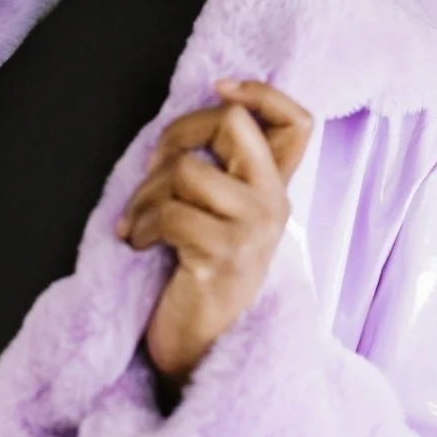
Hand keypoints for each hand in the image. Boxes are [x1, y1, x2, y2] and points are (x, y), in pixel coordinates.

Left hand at [115, 79, 313, 386]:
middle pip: (232, 122)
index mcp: (274, 189)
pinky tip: (139, 245)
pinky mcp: (223, 256)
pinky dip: (142, 226)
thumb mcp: (218, 213)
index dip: (262, 92)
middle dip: (179, 133)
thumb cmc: (196, 272)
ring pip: (188, 170)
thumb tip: (191, 117)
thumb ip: (221, 168)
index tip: (219, 88)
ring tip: (140, 222)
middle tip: (155, 166)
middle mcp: (273, 204)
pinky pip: (171, 214)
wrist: (197, 348)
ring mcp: (252, 231)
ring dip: (146, 194)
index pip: (297, 121)